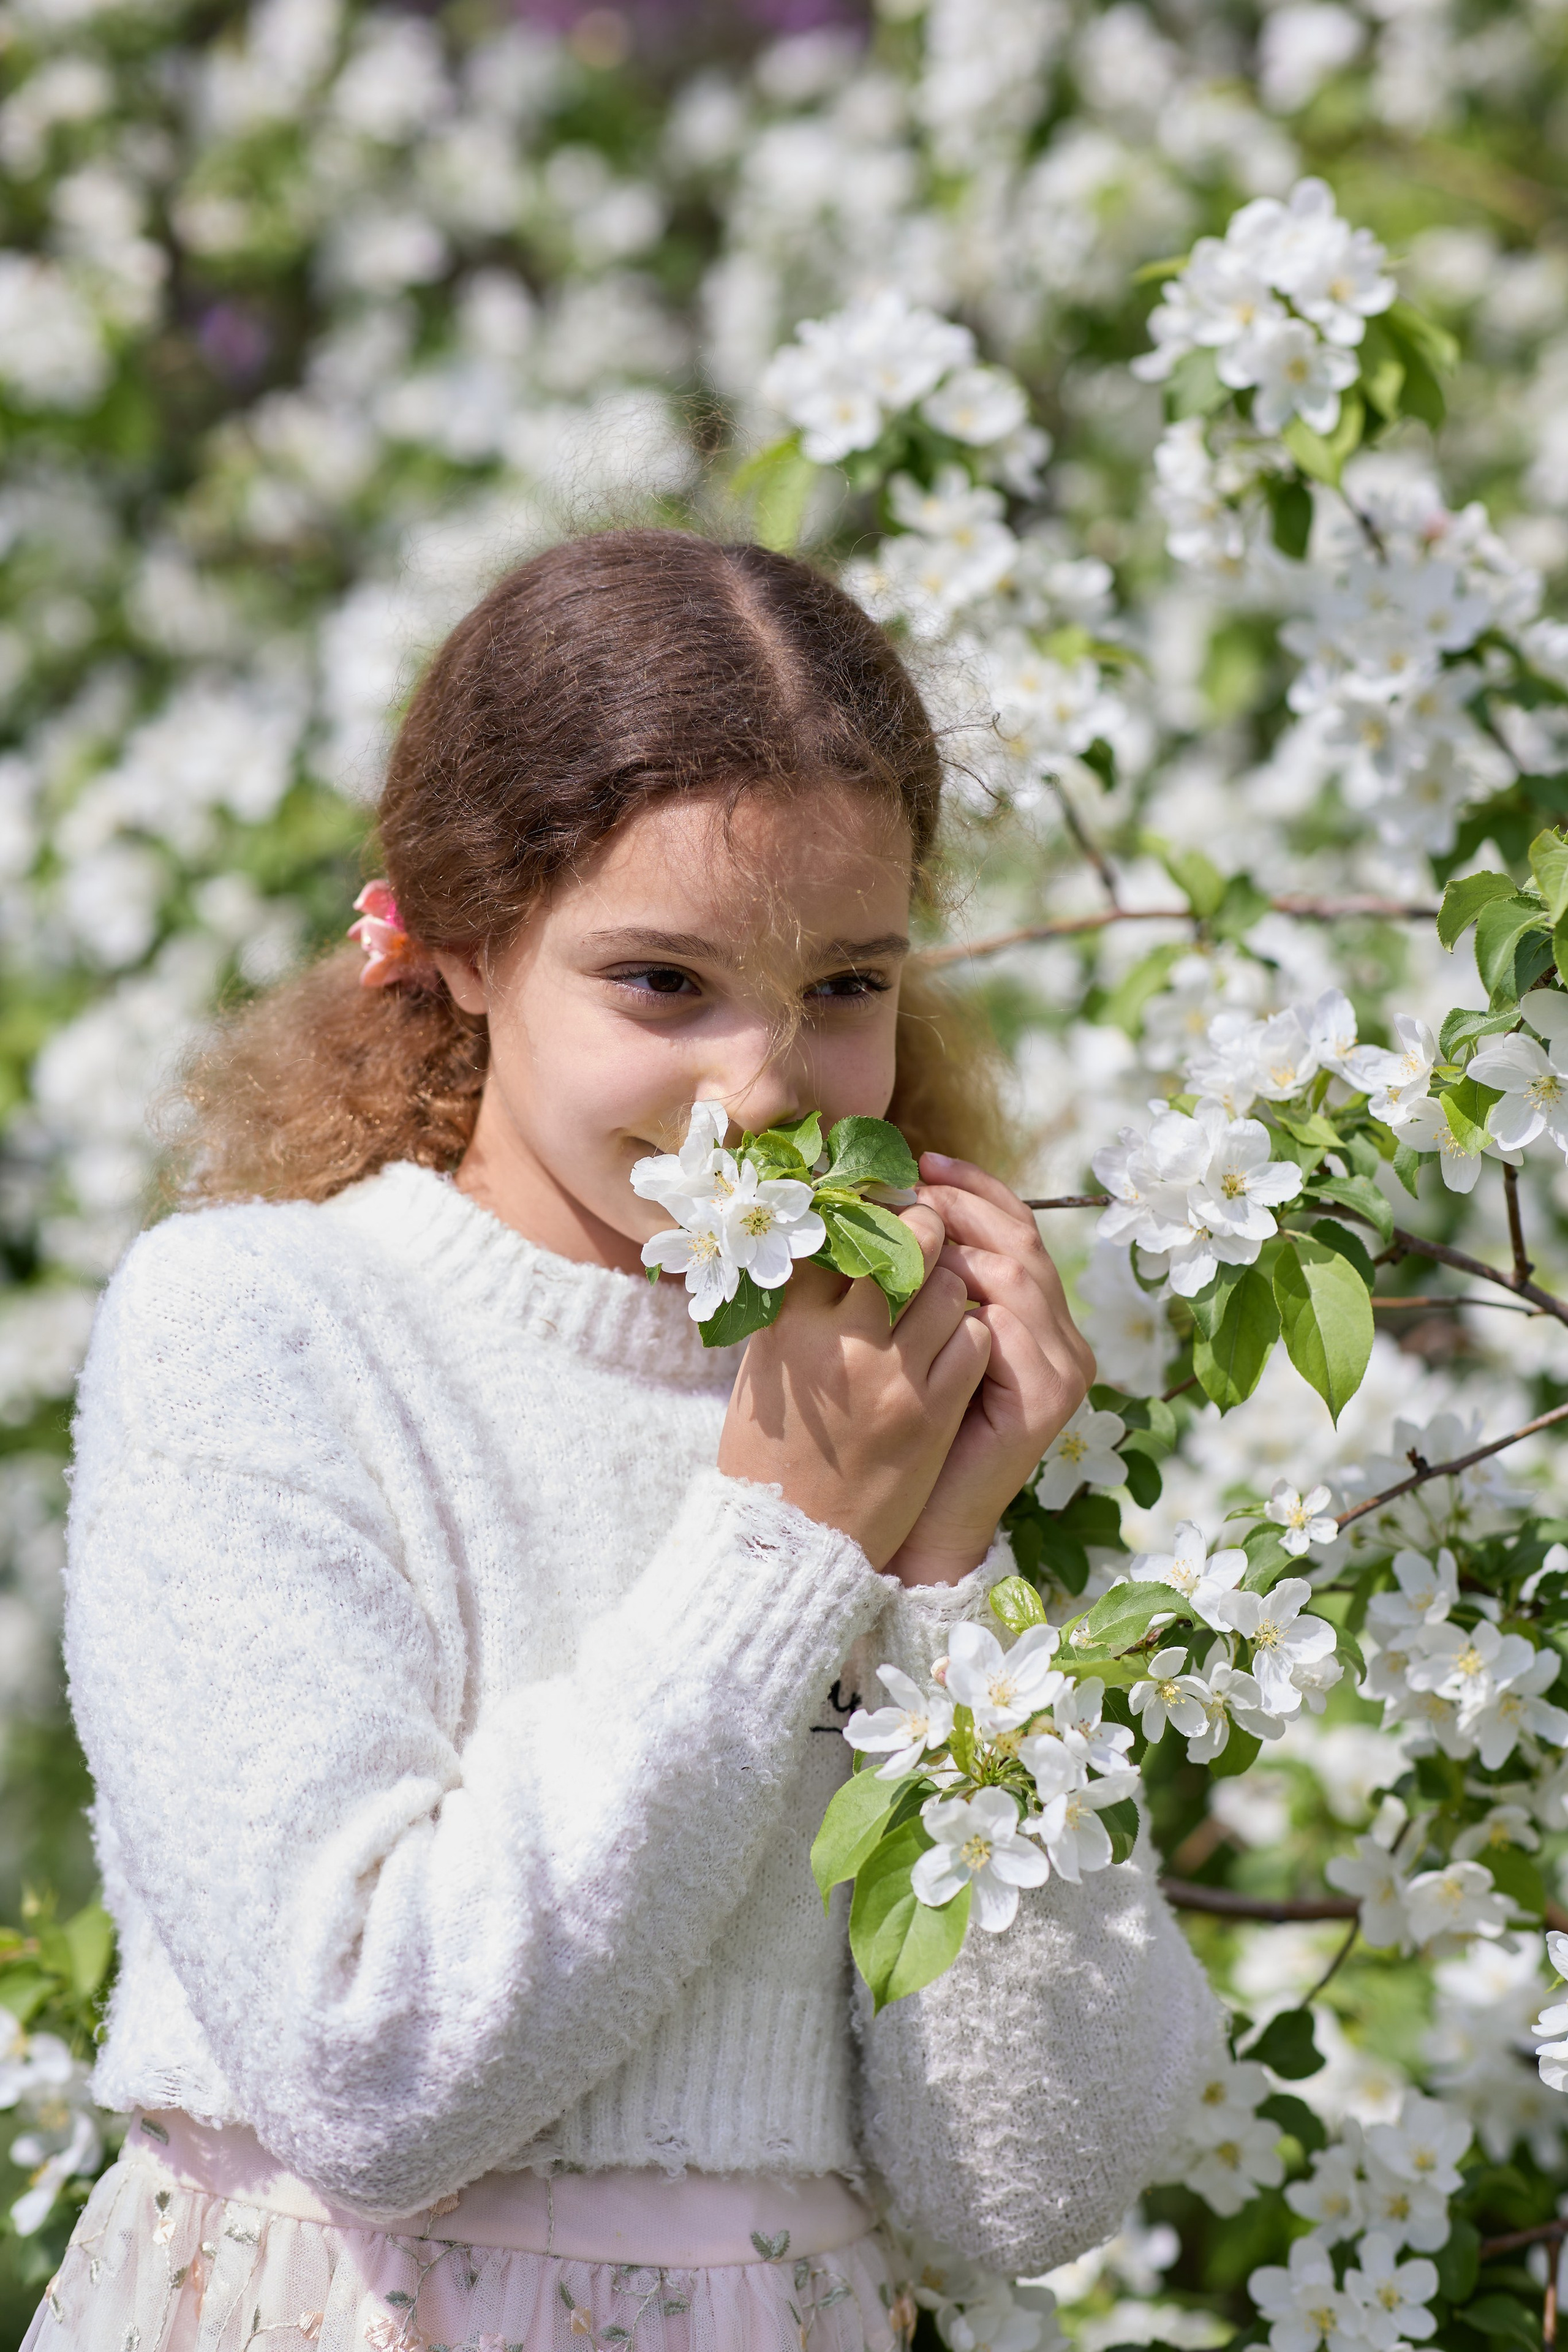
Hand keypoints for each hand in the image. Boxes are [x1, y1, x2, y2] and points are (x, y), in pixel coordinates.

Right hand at [716, 1206, 992, 1570]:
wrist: (793, 1536)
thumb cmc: (771, 1448)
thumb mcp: (767, 1366)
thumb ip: (797, 1306)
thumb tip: (833, 1246)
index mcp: (788, 1321)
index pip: (836, 1233)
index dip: (862, 1212)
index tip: (873, 1208)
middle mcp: (838, 1338)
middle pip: (903, 1246)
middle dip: (922, 1230)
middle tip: (925, 1229)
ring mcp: (891, 1374)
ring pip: (949, 1289)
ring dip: (952, 1283)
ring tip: (942, 1292)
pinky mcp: (932, 1409)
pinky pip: (974, 1340)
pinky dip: (971, 1332)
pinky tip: (956, 1342)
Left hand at [883, 1153, 1095, 1589]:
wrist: (913, 1521)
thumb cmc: (900, 1428)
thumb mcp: (910, 1336)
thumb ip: (919, 1278)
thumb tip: (885, 1197)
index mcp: (1034, 1316)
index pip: (1016, 1228)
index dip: (973, 1188)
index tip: (921, 1160)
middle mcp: (1061, 1336)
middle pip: (1022, 1241)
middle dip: (964, 1203)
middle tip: (911, 1181)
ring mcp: (1063, 1368)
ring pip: (1018, 1274)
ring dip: (960, 1242)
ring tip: (908, 1224)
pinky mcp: (1049, 1401)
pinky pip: (1010, 1326)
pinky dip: (967, 1297)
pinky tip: (923, 1282)